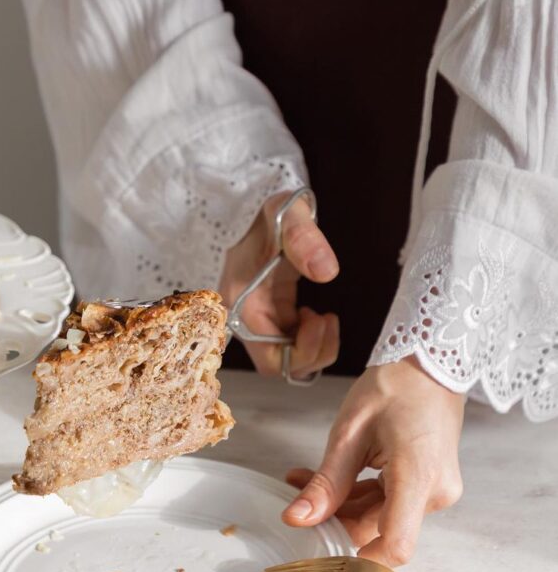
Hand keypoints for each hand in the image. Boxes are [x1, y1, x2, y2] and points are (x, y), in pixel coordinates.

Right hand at [219, 191, 339, 377]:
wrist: (257, 206)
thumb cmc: (269, 210)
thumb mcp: (286, 213)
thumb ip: (303, 238)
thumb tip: (326, 271)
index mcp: (243, 303)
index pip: (270, 359)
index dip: (302, 352)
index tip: (321, 318)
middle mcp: (246, 318)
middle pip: (280, 365)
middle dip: (313, 352)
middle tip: (328, 319)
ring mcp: (258, 318)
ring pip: (288, 359)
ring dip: (315, 347)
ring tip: (325, 316)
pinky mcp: (270, 315)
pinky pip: (291, 344)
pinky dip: (311, 338)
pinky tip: (317, 314)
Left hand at [283, 356, 465, 564]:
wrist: (429, 364)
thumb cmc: (393, 387)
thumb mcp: (349, 434)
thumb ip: (326, 482)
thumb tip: (297, 519)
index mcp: (418, 476)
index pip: (394, 546)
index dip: (357, 559)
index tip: (320, 549)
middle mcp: (435, 492)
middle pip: (377, 529)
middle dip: (334, 517)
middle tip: (297, 492)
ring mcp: (436, 490)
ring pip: (380, 517)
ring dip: (342, 503)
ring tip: (304, 477)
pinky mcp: (430, 485)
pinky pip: (390, 502)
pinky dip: (360, 494)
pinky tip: (330, 476)